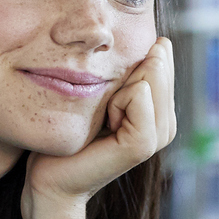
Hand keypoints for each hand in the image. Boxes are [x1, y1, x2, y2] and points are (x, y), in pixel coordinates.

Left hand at [24, 37, 176, 210]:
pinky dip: (115, 102)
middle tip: (105, 110)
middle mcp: (167, 123)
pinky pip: (139, 93)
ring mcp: (159, 136)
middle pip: (158, 63)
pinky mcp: (143, 144)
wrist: (51, 177)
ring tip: (104, 119)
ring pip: (150, 75)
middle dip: (125, 75)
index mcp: (161, 111)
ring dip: (118, 89)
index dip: (128, 65)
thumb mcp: (105, 92)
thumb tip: (159, 41)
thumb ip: (132, 72)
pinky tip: (106, 125)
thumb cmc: (70, 132)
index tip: (108, 99)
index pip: (162, 56)